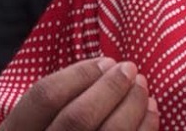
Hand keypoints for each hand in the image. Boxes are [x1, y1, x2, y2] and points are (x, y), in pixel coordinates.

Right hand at [0, 57, 158, 130]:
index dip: (80, 73)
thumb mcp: (36, 122)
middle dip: (111, 87)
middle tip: (130, 68)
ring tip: (141, 86)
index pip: (45, 96)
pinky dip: (144, 127)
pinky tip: (150, 111)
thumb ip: (59, 101)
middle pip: (79, 117)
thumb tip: (107, 67)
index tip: (106, 61)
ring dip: (132, 105)